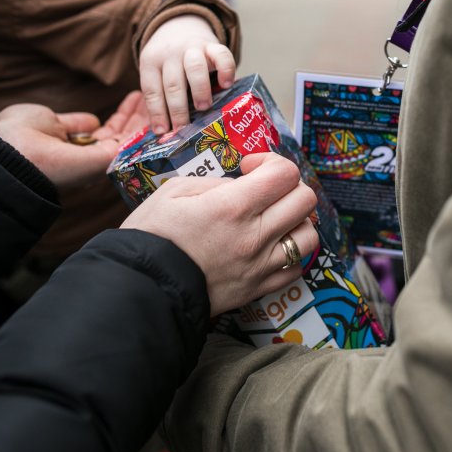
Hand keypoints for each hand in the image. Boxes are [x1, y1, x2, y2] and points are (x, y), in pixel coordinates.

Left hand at [0, 91, 147, 187]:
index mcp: (73, 148)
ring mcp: (99, 160)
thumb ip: (72, 122)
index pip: (104, 131)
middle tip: (153, 94)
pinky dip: (147, 125)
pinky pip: (133, 143)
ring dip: (147, 117)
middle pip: (122, 135)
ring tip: (159, 96)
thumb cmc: (20, 134)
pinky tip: (158, 109)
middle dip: (139, 115)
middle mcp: (89, 157)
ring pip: (131, 139)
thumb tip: (92, 121)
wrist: (11, 153)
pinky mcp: (107, 160)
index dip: (121, 115)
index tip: (134, 97)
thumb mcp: (47, 119)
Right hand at [120, 152, 318, 314]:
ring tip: (273, 219)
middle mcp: (255, 236)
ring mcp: (261, 265)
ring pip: (309, 236)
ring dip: (296, 221)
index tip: (250, 168)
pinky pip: (296, 268)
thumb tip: (239, 185)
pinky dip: (291, 254)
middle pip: (305, 200)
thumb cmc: (151, 236)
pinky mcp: (259, 289)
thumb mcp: (173, 191)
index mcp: (233, 207)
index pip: (284, 174)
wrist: (142, 288)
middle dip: (288, 187)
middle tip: (264, 191)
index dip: (272, 162)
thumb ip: (214, 183)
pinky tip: (271, 247)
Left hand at [138, 14, 236, 133]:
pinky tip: (226, 85)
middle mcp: (170, 53)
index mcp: (151, 62)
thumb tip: (164, 132)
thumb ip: (160, 95)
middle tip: (183, 128)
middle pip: (172, 83)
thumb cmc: (169, 62)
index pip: (152, 90)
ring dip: (199, 89)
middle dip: (178, 109)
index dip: (157, 113)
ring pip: (195, 67)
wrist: (180, 26)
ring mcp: (192, 47)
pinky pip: (221, 55)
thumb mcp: (156, 72)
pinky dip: (225, 70)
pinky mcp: (212, 45)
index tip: (162, 132)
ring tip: (203, 107)